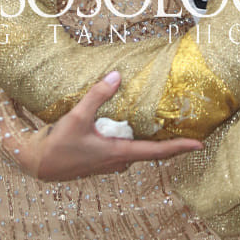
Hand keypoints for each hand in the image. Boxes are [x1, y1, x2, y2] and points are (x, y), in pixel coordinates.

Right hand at [30, 71, 203, 181]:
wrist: (39, 164)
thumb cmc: (59, 144)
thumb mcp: (78, 116)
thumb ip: (98, 95)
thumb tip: (116, 75)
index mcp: (118, 153)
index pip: (156, 152)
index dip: (179, 147)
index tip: (199, 145)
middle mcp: (119, 161)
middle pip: (151, 151)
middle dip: (169, 141)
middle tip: (186, 128)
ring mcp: (111, 164)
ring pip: (136, 149)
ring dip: (149, 139)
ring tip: (162, 123)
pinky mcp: (103, 161)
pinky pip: (125, 149)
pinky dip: (131, 138)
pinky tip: (127, 125)